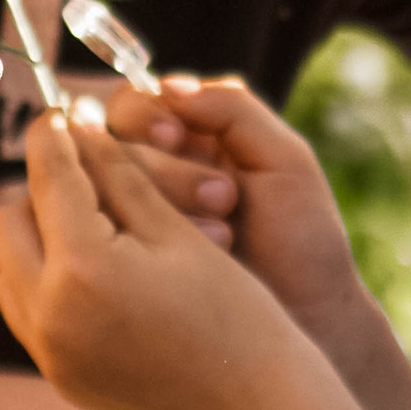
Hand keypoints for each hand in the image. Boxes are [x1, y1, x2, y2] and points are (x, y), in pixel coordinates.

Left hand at [0, 114, 318, 409]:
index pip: (49, 177)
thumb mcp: (177, 229)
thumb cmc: (236, 311)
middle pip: (7, 221)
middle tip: (81, 173)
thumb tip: (75, 123)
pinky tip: (93, 269)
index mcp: (83, 268)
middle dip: (39, 189)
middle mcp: (49, 315)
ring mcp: (49, 353)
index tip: (63, 111)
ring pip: (7, 267)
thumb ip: (117, 174)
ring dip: (37, 236)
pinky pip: (24, 311)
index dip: (55, 135)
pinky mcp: (58, 377)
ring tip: (89, 221)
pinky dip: (45, 279)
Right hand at [99, 76, 370, 351]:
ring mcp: (135, 226)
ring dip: (160, 206)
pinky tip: (185, 259)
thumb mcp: (285, 161)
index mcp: (192, 140)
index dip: (146, 115)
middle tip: (221, 197)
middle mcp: (155, 178)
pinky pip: (99, 243)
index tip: (174, 137)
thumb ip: (233, 110)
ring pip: (100, 194)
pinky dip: (139, 244)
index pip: (133, 103)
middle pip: (108, 145)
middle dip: (161, 167)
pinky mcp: (126, 270)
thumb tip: (168, 85)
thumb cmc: (305, 242)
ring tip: (223, 235)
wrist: (311, 324)